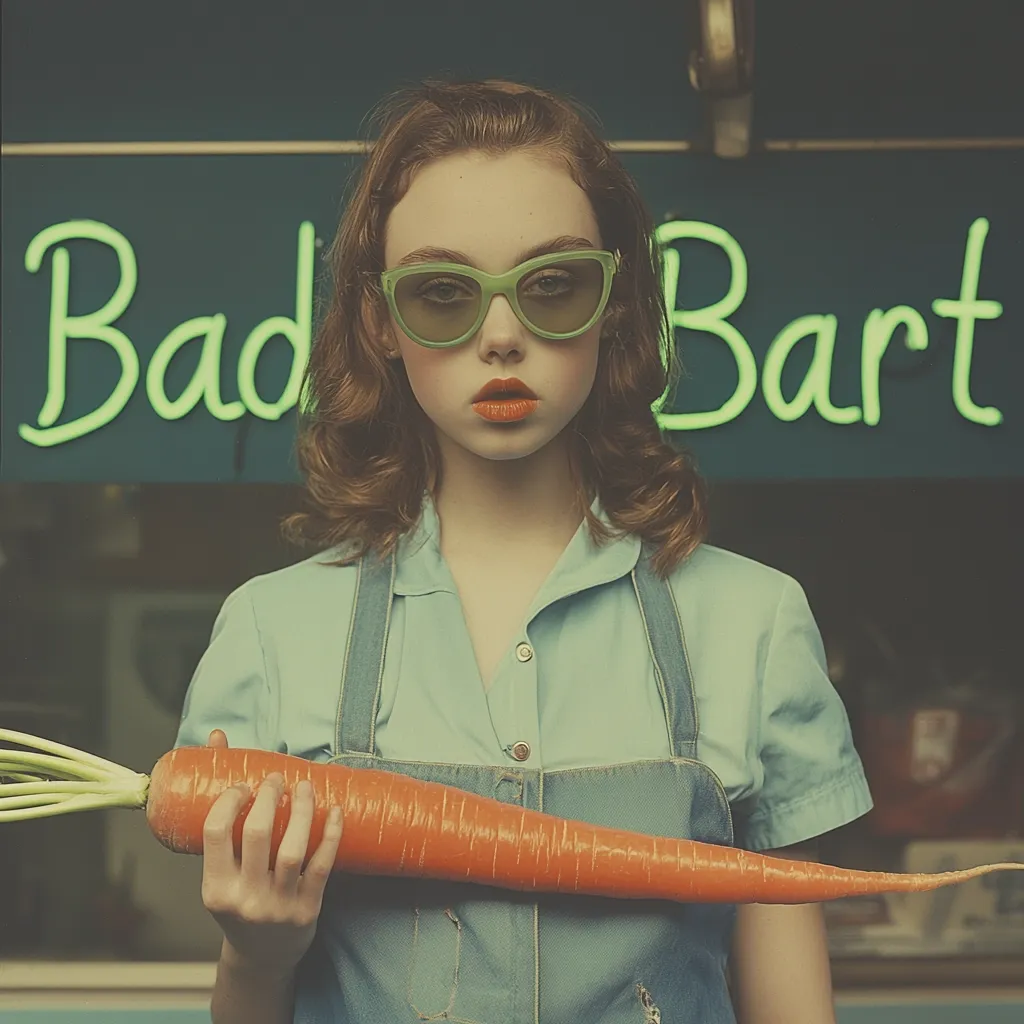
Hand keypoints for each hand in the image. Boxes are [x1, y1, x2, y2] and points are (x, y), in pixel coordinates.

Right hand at [199, 729, 343, 976]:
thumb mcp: (220, 869)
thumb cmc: (239, 901)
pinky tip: (335, 810)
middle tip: (276, 779)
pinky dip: (331, 834)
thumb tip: (215, 740)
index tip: (243, 786)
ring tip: (305, 786)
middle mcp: (244, 898)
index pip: (215, 833)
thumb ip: (217, 814)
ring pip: (294, 847)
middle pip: (258, 834)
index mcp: (215, 888)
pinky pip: (323, 864)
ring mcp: (278, 905)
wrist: (262, 958)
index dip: (230, 801)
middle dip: (269, 797)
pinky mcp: (308, 909)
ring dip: (303, 810)